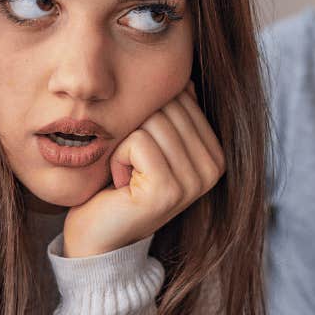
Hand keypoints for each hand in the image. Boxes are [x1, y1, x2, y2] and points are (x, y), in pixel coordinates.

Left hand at [61, 86, 224, 258]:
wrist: (99, 236)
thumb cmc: (120, 184)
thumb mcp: (152, 143)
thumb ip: (174, 113)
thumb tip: (186, 79)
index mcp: (216, 153)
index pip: (182, 96)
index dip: (150, 116)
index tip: (143, 154)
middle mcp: (214, 168)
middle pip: (167, 106)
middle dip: (137, 128)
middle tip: (132, 166)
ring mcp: (194, 182)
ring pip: (152, 121)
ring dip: (125, 145)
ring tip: (127, 176)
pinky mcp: (168, 191)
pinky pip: (137, 142)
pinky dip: (118, 158)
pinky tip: (121, 185)